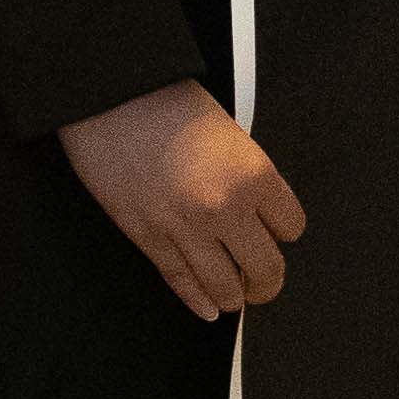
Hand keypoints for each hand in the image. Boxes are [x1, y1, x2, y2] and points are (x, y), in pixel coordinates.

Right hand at [58, 78, 301, 319]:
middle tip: (263, 279)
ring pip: (226, 289)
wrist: (107, 92)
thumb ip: (243, 170)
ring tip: (234, 294)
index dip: (283, 230)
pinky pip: (182, 283)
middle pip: (267, 269)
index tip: (275, 231)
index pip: (291, 227)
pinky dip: (197, 301)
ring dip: (234, 297)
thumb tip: (250, 203)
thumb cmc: (160, 96)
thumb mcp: (225, 127)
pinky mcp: (148, 238)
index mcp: (252, 173)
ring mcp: (186, 228)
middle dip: (267, 279)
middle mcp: (225, 207)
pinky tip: (206, 306)